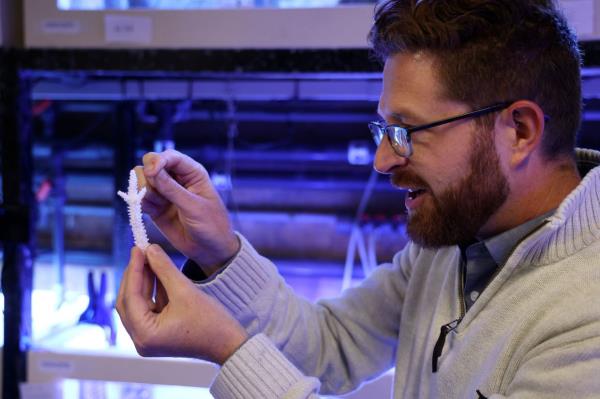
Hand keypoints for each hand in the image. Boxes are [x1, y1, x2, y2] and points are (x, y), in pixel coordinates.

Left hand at [116, 244, 247, 364]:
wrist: (229, 344)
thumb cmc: (210, 323)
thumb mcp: (185, 291)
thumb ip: (164, 268)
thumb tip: (150, 249)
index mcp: (145, 335)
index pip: (130, 296)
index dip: (134, 269)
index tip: (138, 248)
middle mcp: (141, 340)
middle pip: (129, 301)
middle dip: (135, 275)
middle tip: (141, 251)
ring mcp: (149, 338)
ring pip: (138, 303)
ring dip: (144, 280)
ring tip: (150, 256)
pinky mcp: (158, 333)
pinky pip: (149, 307)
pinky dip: (153, 290)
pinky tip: (157, 271)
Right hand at [135, 149, 238, 274]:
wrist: (210, 250)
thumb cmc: (211, 225)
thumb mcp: (194, 207)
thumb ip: (172, 189)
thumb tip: (150, 171)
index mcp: (192, 172)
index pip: (170, 156)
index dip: (158, 160)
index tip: (151, 172)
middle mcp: (177, 178)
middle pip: (150, 164)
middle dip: (147, 176)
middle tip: (154, 193)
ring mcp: (165, 192)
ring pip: (142, 180)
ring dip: (144, 191)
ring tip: (158, 205)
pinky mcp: (156, 206)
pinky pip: (140, 198)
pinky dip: (142, 203)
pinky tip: (154, 212)